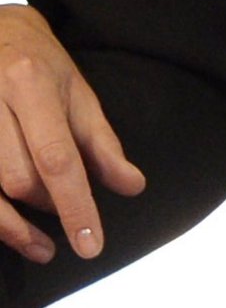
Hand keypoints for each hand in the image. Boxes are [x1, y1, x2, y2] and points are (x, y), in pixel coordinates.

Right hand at [0, 4, 144, 262]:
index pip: (56, 156)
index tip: (90, 245)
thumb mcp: (78, 92)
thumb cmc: (38, 63)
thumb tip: (132, 186)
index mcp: (30, 84)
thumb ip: (103, 143)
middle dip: (48, 205)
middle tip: (66, 209)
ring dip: (17, 225)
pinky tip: (11, 228)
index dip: (74, 204)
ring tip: (42, 243)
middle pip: (19, 178)